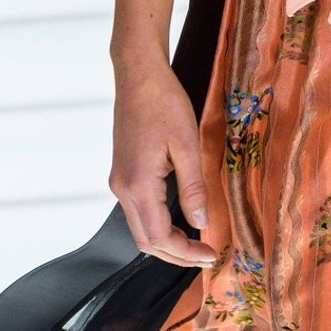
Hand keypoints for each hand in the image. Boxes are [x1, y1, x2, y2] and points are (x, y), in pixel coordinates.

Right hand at [109, 59, 217, 266]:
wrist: (138, 74)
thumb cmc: (164, 102)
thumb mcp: (187, 143)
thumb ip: (193, 186)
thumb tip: (201, 222)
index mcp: (138, 184)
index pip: (160, 237)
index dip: (185, 252)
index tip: (211, 254)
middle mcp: (122, 188)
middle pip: (146, 240)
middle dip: (176, 254)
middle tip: (206, 255)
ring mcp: (119, 181)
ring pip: (140, 228)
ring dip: (166, 241)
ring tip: (196, 243)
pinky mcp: (122, 172)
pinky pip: (138, 211)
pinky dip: (158, 224)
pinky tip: (179, 219)